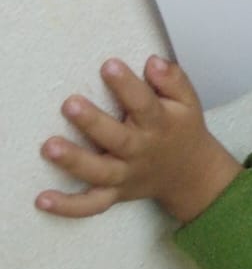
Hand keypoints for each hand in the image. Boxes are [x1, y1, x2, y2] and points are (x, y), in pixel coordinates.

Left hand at [36, 56, 242, 222]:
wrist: (190, 173)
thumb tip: (153, 62)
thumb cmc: (182, 130)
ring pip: (99, 172)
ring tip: (49, 147)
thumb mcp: (187, 100)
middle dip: (92, 123)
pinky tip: (43, 199)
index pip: (143, 103)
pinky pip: (91, 205)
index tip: (109, 66)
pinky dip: (68, 206)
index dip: (126, 85)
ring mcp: (126, 175)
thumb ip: (172, 79)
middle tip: (70, 104)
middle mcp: (141, 151)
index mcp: (159, 124)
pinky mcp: (114, 194)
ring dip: (74, 161)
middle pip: (117, 139)